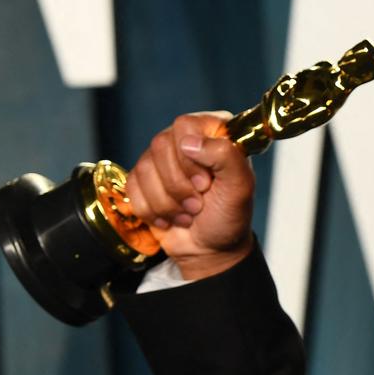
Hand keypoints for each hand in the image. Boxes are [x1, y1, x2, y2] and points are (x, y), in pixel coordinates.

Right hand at [126, 112, 255, 279]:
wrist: (211, 249)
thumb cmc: (229, 216)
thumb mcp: (241, 187)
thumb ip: (226, 156)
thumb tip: (190, 142)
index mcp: (213, 132)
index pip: (185, 125)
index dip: (191, 157)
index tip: (206, 183)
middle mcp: (185, 139)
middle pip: (160, 145)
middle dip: (179, 185)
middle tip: (199, 203)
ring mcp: (162, 159)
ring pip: (144, 168)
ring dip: (168, 202)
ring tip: (189, 212)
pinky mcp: (143, 179)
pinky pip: (132, 186)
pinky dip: (152, 210)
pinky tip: (171, 216)